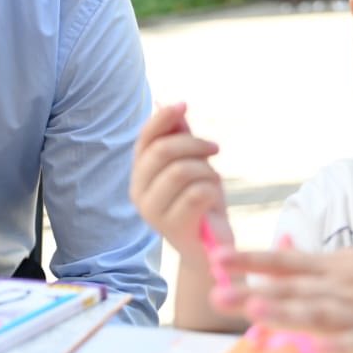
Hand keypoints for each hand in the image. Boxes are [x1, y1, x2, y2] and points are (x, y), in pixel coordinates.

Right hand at [129, 103, 230, 262]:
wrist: (210, 247)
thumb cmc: (200, 200)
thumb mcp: (192, 163)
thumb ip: (180, 138)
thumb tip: (173, 105)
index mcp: (139, 174)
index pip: (145, 139)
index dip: (162, 118)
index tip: (184, 104)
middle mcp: (138, 193)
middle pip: (162, 151)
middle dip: (194, 143)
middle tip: (214, 148)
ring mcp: (152, 212)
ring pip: (181, 171)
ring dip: (206, 170)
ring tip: (214, 180)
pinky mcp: (172, 227)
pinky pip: (197, 193)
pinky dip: (212, 189)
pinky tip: (214, 198)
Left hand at [219, 248, 352, 352]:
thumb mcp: (347, 263)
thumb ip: (308, 266)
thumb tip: (270, 259)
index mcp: (332, 267)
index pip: (283, 262)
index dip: (250, 260)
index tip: (216, 259)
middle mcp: (342, 286)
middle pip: (292, 290)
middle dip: (253, 293)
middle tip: (216, 294)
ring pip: (319, 314)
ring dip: (286, 313)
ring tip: (254, 312)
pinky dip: (339, 349)